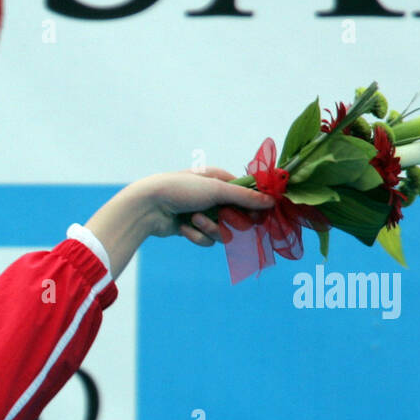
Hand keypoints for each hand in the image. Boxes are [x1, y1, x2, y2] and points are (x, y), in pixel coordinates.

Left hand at [124, 167, 273, 244]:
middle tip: (223, 218)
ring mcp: (202, 214)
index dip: (253, 206)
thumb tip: (271, 201)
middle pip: (237, 216)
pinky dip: (196, 236)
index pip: (246, 193)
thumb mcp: (216, 190)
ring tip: (194, 220)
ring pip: (221, 231)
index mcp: (219, 179)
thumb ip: (244, 197)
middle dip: (228, 220)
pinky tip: (183, 228)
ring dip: (209, 228)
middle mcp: (211, 196)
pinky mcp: (191, 230)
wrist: (148, 207)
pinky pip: (206, 240)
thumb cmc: (181, 190)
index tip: (260, 215)